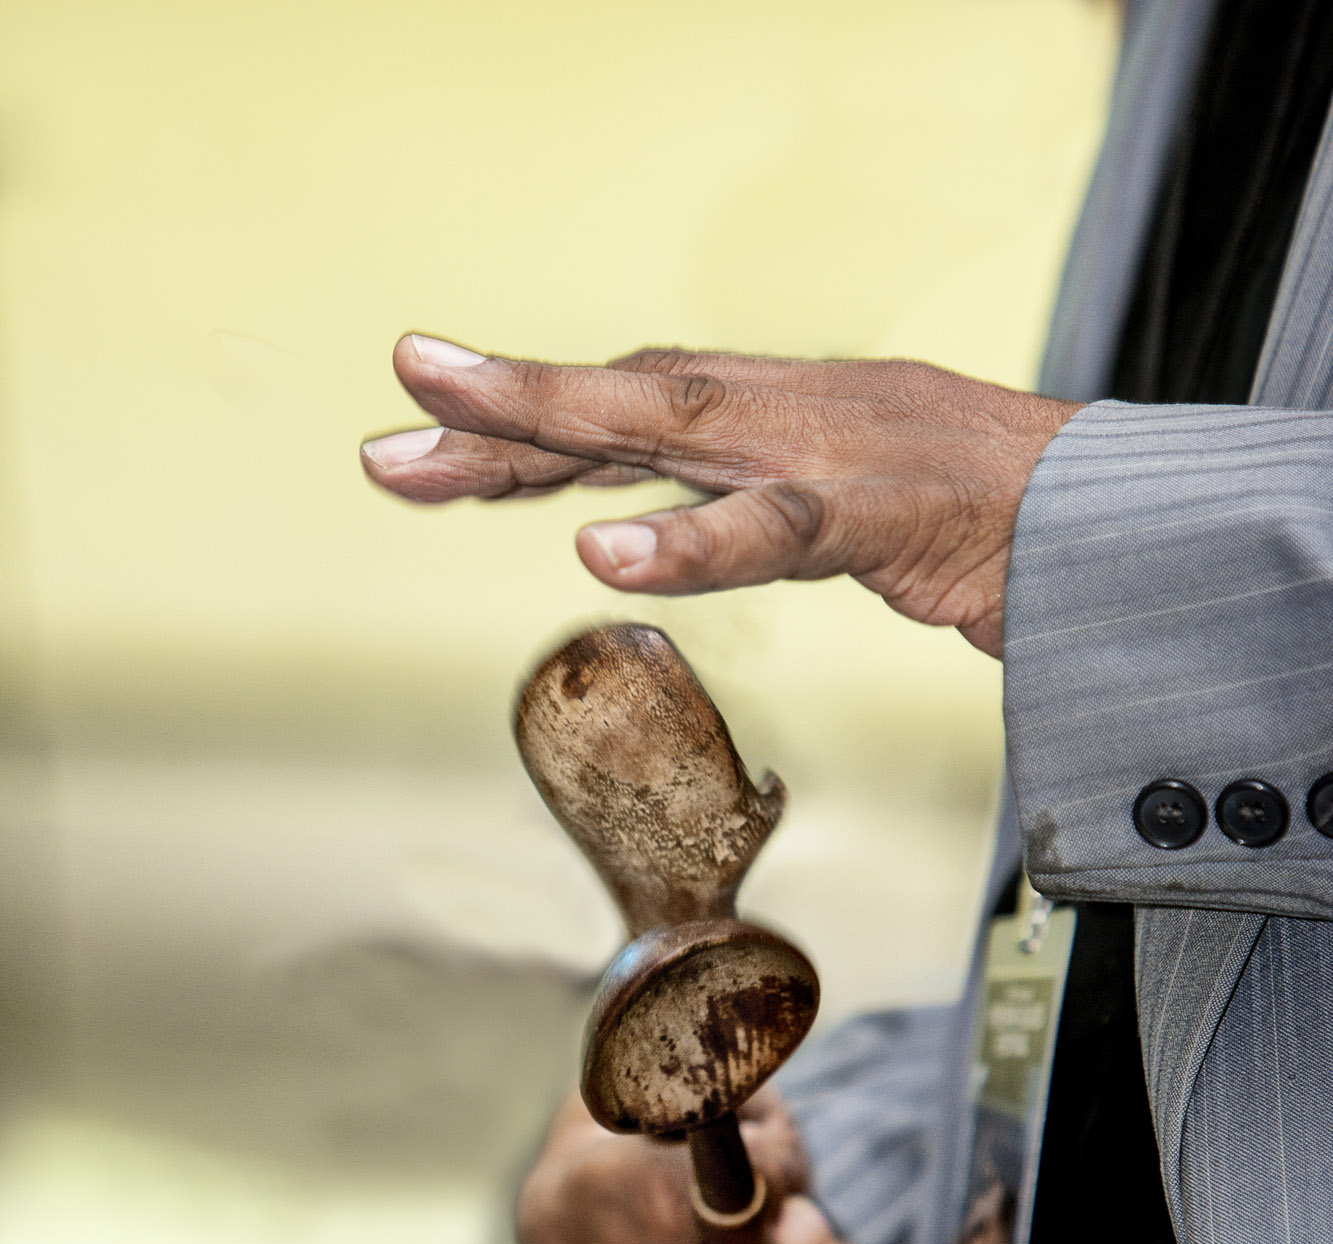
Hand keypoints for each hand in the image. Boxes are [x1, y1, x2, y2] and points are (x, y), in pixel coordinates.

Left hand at [361, 339, 1079, 655]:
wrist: (1087, 512)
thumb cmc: (956, 511)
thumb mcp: (820, 505)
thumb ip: (726, 506)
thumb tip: (626, 527)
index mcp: (751, 424)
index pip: (610, 420)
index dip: (510, 422)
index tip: (412, 425)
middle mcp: (765, 418)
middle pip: (611, 408)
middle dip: (497, 408)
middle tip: (394, 411)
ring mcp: (814, 452)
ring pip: (668, 429)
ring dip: (553, 421)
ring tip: (448, 424)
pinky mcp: (868, 509)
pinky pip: (767, 526)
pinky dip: (689, 539)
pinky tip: (607, 554)